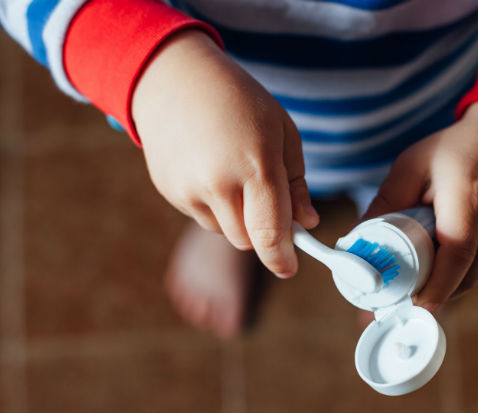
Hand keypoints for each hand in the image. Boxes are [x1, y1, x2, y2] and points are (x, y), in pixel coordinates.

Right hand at [132, 31, 318, 277]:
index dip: (282, 259)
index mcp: (256, 165)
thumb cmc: (240, 103)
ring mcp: (189, 189)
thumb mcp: (282, 133)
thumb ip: (296, 184)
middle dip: (264, 233)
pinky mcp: (169, 191)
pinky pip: (202, 217)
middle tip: (269, 204)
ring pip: (225, 232)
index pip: (270, 234)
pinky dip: (214, 206)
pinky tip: (212, 169)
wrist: (175, 79)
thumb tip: (307, 223)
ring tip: (236, 174)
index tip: (290, 268)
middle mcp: (219, 183)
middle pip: (248, 241)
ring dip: (239, 219)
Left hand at [362, 101, 477, 309]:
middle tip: (402, 297)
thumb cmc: (454, 151)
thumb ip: (384, 204)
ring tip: (421, 278)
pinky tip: (447, 265)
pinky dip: (465, 276)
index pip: (457, 252)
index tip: (410, 304)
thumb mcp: (411, 166)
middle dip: (434, 291)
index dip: (434, 285)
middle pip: (466, 273)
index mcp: (469, 193)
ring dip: (449, 285)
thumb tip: (355, 245)